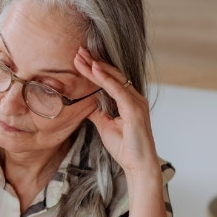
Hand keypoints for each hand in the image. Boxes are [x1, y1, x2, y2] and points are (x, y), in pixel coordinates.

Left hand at [73, 47, 160, 176]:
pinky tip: (94, 69)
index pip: (110, 79)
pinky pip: (117, 90)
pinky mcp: (135, 110)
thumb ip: (98, 112)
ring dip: (96, 66)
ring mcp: (136, 102)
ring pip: (114, 78)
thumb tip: (86, 104)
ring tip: (82, 56)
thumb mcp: (105, 126)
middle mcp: (134, 98)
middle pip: (112, 74)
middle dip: (94, 62)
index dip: (95, 68)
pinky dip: (105, 79)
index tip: (80, 59)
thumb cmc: (125, 147)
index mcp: (128, 100)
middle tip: (78, 51)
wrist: (138, 165)